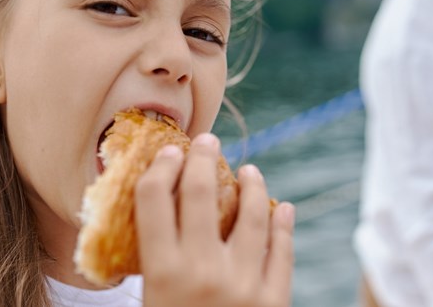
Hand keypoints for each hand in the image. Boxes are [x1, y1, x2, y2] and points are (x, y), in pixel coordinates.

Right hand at [135, 133, 294, 306]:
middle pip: (201, 195)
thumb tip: (154, 218)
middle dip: (204, 159)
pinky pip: (282, 253)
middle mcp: (203, 272)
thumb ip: (151, 264)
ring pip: (253, 217)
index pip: (154, 198)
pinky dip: (283, 226)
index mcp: (162, 273)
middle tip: (208, 142)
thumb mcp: (148, 300)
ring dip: (252, 186)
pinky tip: (283, 209)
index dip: (160, 167)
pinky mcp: (274, 302)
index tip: (169, 153)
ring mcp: (244, 286)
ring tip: (250, 171)